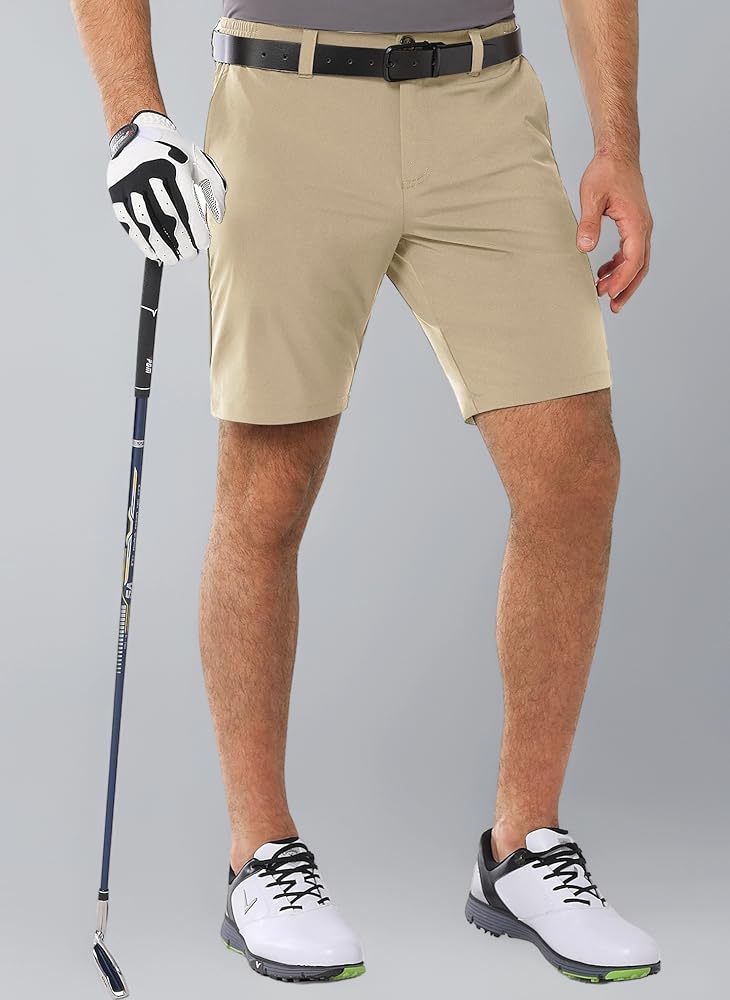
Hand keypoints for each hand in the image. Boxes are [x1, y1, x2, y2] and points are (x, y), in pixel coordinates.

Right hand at [107, 111, 226, 263]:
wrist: (137, 133)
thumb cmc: (175, 153)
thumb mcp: (199, 161)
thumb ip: (214, 187)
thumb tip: (219, 216)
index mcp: (174, 166)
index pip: (187, 206)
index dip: (196, 230)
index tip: (203, 245)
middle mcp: (149, 173)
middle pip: (168, 218)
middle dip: (181, 242)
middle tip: (190, 255)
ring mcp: (130, 183)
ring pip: (147, 224)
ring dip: (161, 247)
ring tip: (173, 259)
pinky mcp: (116, 192)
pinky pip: (129, 223)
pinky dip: (142, 241)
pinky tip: (153, 252)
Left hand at [576, 152, 652, 312]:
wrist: (617, 154)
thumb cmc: (605, 171)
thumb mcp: (591, 197)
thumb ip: (588, 223)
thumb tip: (584, 248)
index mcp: (636, 223)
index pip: (633, 260)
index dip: (622, 280)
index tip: (608, 294)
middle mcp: (643, 227)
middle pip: (640, 266)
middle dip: (627, 288)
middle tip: (613, 306)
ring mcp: (640, 226)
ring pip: (637, 260)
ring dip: (623, 278)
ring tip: (604, 292)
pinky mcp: (633, 223)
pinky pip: (631, 250)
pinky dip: (619, 264)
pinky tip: (604, 271)